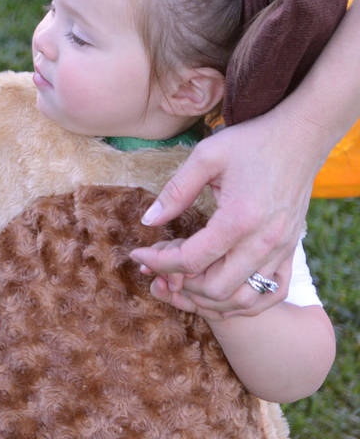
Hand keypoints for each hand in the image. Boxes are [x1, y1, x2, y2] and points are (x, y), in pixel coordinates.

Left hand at [128, 111, 316, 314]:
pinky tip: (217, 286)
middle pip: (215, 288)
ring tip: (181, 280)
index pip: (191, 260)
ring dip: (208, 299)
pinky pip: (270, 294)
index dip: (158, 262)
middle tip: (157, 268)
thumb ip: (175, 192)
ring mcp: (281, 250)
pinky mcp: (290, 251)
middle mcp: (264, 242)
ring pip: (244, 300)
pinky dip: (243, 301)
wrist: (300, 137)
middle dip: (179, 284)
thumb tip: (148, 221)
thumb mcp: (205, 157)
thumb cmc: (251, 142)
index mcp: (239, 219)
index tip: (138, 255)